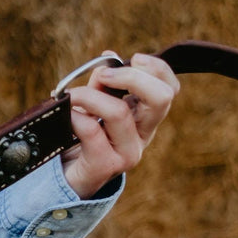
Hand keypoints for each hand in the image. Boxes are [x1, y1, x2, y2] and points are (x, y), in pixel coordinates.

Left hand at [60, 52, 179, 198]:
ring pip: (120, 112)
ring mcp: (128, 152)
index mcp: (146, 117)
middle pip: (161, 97)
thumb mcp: (96, 106)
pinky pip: (91, 130)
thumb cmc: (82, 139)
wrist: (66, 179)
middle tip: (104, 75)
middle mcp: (144, 135)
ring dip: (91, 96)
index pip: (171, 89)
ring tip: (72, 95)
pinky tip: (66, 114)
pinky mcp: (105, 165)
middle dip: (131, 77)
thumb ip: (103, 84)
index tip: (134, 58)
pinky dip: (75, 115)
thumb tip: (107, 58)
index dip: (157, 68)